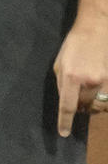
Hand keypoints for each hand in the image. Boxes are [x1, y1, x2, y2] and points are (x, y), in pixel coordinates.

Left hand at [52, 14, 107, 135]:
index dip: (65, 122)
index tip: (63, 133)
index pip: (67, 106)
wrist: (95, 30)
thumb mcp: (59, 65)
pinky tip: (98, 95)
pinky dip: (103, 101)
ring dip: (93, 107)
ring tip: (88, 99)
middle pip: (85, 108)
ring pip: (99, 106)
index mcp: (70, 77)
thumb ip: (62, 85)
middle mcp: (88, 81)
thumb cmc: (73, 47)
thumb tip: (66, 103)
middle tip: (77, 104)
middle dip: (80, 109)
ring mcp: (104, 80)